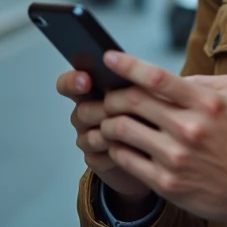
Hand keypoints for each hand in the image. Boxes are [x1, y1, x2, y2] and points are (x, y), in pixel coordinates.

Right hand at [56, 69, 153, 202]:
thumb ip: (135, 78)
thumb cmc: (150, 113)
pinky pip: (97, 158)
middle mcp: (86, 112)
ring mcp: (87, 137)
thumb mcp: (148, 90)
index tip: (85, 81)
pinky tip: (134, 151)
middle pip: (81, 111)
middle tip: (127, 112)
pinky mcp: (94, 159)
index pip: (68, 83)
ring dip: (113, 135)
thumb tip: (130, 66)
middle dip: (105, 112)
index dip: (72, 81)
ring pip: (89, 137)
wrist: (158, 148)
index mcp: (93, 90)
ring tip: (137, 133)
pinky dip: (116, 155)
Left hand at [98, 51, 226, 222]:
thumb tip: (166, 79)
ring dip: (108, 122)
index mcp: (204, 103)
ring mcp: (175, 158)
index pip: (156, 78)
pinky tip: (119, 145)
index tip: (109, 58)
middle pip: (132, 102)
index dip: (127, 65)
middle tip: (107, 95)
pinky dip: (116, 148)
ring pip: (122, 131)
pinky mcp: (168, 183)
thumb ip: (200, 82)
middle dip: (111, 95)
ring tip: (109, 120)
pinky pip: (127, 160)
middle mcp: (188, 129)